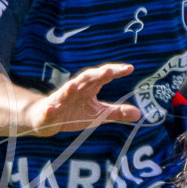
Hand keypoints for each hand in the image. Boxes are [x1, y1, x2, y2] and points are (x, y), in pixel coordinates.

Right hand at [20, 64, 141, 135]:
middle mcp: (74, 90)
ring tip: (74, 85)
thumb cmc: (73, 114)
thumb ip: (116, 112)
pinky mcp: (48, 111)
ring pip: (64, 92)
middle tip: (108, 71)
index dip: (115, 72)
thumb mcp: (98, 115)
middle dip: (95, 74)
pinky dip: (50, 109)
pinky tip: (51, 109)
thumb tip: (139, 113)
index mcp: (88, 88)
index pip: (103, 76)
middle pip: (85, 79)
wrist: (47, 119)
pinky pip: (49, 110)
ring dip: (69, 88)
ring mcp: (60, 100)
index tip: (129, 68)